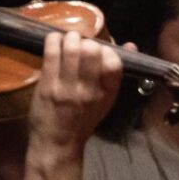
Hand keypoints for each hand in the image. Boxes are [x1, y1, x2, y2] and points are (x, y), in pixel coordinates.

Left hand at [25, 30, 122, 159]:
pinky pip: (52, 52)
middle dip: (86, 40)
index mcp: (107, 94)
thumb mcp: (106, 100)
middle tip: (80, 43)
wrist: (58, 142)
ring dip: (69, 37)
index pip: (114, 63)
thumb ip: (114, 74)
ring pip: (71, 48)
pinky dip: (53, 40)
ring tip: (68, 40)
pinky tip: (54, 42)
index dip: (107, 49)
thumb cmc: (83, 120)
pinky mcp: (48, 84)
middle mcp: (89, 90)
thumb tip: (130, 45)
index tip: (100, 50)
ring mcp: (67, 87)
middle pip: (92, 51)